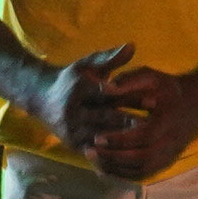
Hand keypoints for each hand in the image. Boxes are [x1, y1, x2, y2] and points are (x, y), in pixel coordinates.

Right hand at [45, 54, 175, 175]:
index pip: (108, 93)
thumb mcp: (88, 65)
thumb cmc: (71, 79)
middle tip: (156, 124)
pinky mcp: (73, 144)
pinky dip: (114, 152)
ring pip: (103, 136)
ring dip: (125, 139)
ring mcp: (72, 130)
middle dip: (131, 120)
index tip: (155, 100)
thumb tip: (132, 46)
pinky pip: (97, 151)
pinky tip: (134, 153)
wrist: (41, 98)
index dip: (131, 96)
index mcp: (78, 89)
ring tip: (149, 140)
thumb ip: (111, 58)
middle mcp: (73, 111)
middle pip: (106, 117)